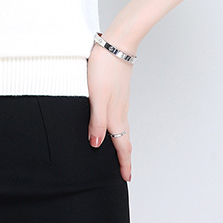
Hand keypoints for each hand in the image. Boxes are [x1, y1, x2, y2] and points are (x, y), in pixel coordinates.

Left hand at [87, 40, 132, 181]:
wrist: (116, 44)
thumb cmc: (104, 68)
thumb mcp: (96, 97)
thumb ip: (96, 121)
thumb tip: (96, 144)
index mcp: (115, 114)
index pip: (121, 144)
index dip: (123, 162)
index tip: (126, 178)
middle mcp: (120, 110)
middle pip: (124, 138)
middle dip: (124, 156)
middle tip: (124, 170)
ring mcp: (120, 100)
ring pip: (122, 126)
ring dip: (122, 141)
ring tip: (119, 151)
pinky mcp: (118, 91)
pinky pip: (119, 115)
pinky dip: (118, 126)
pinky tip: (111, 123)